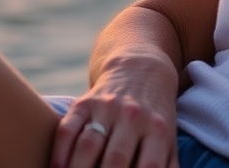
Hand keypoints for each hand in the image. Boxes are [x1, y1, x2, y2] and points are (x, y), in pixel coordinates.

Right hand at [50, 57, 180, 167]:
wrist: (142, 70)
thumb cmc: (155, 117)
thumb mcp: (168, 139)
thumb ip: (168, 167)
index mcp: (157, 130)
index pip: (149, 167)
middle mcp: (133, 116)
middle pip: (115, 159)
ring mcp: (107, 108)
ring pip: (88, 146)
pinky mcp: (84, 103)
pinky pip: (66, 130)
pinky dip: (59, 154)